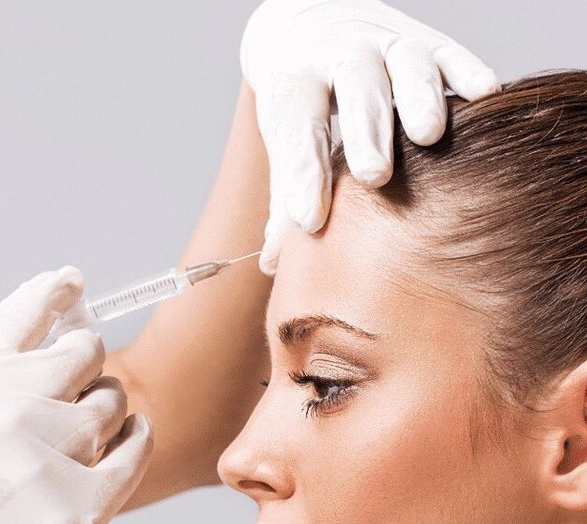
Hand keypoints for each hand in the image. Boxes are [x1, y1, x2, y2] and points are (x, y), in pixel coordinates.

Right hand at [0, 267, 152, 523]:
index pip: (23, 316)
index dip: (54, 292)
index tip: (72, 281)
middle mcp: (11, 413)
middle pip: (85, 355)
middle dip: (85, 363)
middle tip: (80, 379)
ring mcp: (48, 463)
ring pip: (111, 404)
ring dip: (108, 407)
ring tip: (91, 424)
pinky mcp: (80, 513)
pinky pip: (133, 456)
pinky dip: (138, 440)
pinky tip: (132, 437)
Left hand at [240, 0, 499, 272]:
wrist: (315, 27)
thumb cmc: (301, 101)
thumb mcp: (284, 138)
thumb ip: (286, 197)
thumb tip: (271, 263)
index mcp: (295, 85)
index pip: (297, 132)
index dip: (304, 177)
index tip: (310, 221)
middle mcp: (340, 56)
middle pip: (356, 91)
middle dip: (367, 132)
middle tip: (374, 176)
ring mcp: (387, 45)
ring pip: (407, 65)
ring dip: (420, 98)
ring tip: (429, 136)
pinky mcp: (427, 42)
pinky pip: (451, 53)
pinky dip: (467, 71)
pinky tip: (485, 95)